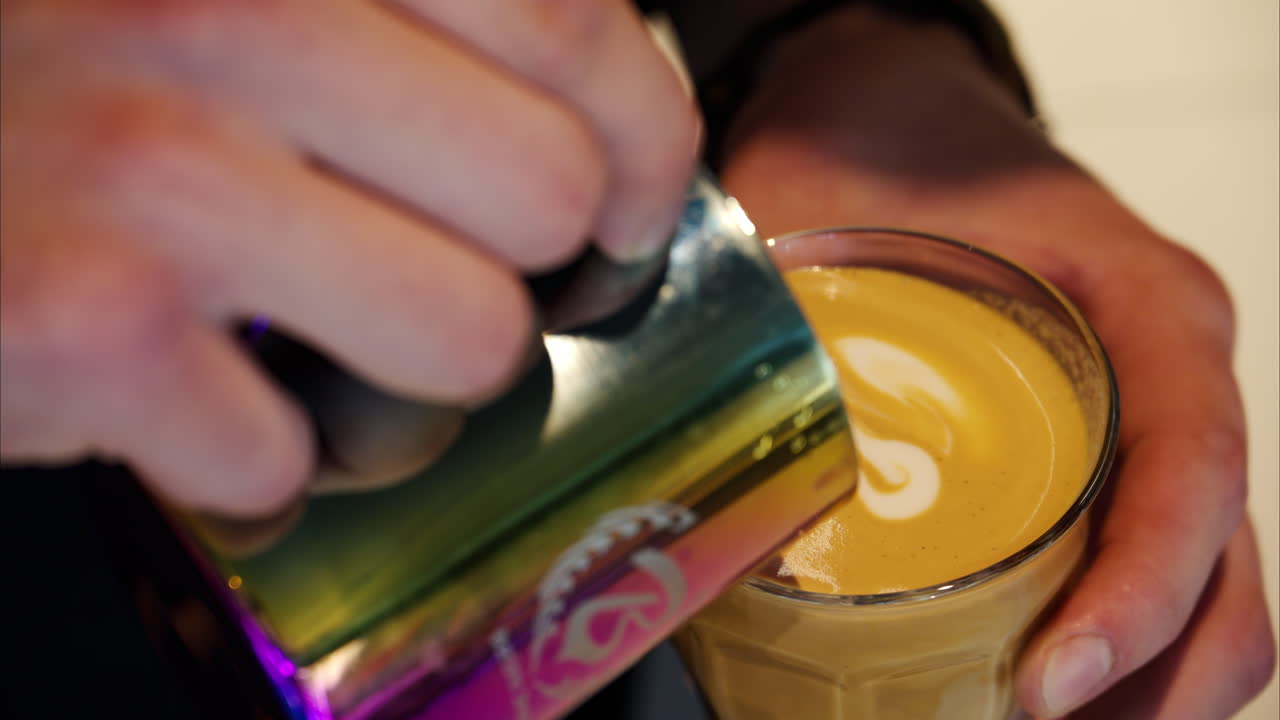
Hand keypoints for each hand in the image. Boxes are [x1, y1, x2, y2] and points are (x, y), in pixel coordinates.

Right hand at [0, 0, 699, 516]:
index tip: (627, 198)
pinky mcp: (90, 327)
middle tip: (434, 262)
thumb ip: (405, 28)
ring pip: (467, 337)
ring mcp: (165, 173)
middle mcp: (235, 17)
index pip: (574, 26)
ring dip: (404, 369)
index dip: (643, 137)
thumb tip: (603, 117)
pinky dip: (249, 455)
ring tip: (314, 332)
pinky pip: (291, 455)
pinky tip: (186, 397)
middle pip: (549, 196)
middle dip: (517, 263)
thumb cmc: (65, 64)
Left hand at [714, 8, 1275, 716]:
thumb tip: (692, 434)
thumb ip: (776, 296)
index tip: (1049, 684)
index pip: (1193, 465)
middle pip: (1223, 569)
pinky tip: (1005, 685)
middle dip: (1149, 689)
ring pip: (1202, 593)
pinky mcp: (1097, 456)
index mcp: (1142, 302)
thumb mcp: (825, 194)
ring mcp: (1143, 422)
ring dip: (1135, 693)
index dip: (1145, 591)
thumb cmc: (882, 136)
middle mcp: (1168, 373)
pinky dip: (1107, 656)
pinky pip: (1139, 573)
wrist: (893, 99)